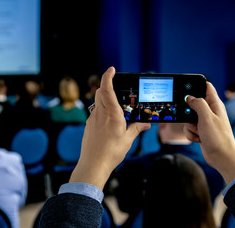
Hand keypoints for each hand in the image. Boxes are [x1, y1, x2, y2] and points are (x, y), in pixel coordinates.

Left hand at [69, 67, 149, 189]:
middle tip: (116, 86)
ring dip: (105, 99)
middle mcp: (100, 114)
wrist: (93, 164)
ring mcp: (92, 119)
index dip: (108, 77)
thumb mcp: (128, 140)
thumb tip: (146, 124)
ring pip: (97, 102)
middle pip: (100, 92)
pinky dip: (102, 111)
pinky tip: (109, 121)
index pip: (106, 89)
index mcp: (112, 114)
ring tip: (116, 108)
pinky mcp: (88, 126)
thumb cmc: (111, 153)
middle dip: (107, 85)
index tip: (111, 69)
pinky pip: (95, 113)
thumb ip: (137, 128)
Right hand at [184, 82, 234, 183]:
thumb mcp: (206, 117)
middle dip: (188, 112)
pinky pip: (189, 128)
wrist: (221, 157)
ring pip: (188, 118)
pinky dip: (191, 134)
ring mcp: (205, 122)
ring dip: (189, 126)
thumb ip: (198, 104)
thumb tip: (189, 97)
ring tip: (198, 131)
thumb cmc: (218, 137)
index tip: (186, 87)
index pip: (206, 87)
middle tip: (193, 118)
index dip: (196, 85)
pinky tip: (199, 138)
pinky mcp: (200, 131)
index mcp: (214, 104)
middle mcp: (210, 112)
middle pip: (192, 104)